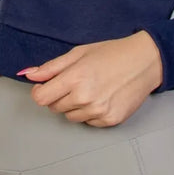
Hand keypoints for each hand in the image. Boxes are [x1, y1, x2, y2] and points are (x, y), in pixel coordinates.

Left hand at [16, 30, 162, 126]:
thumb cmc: (113, 53)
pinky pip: (88, 121)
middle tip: (77, 81)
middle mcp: (85, 97)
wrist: (144, 61)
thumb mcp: (80, 52)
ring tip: (92, 88)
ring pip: (70, 116)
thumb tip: (29, 75)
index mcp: (75, 77)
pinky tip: (102, 96)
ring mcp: (98, 110)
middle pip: (54, 107)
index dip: (42, 91)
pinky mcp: (109, 120)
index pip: (41, 97)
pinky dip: (90, 112)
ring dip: (75, 105)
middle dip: (60, 95)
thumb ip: (52, 66)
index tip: (48, 86)